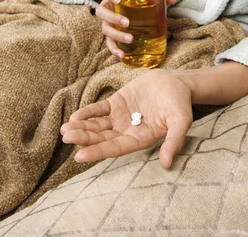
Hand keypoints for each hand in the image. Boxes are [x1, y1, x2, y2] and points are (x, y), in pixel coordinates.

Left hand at [60, 69, 192, 168]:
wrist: (177, 82)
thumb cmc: (180, 104)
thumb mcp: (181, 122)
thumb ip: (173, 142)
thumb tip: (167, 165)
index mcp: (140, 139)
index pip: (115, 148)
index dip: (98, 152)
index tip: (79, 156)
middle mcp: (127, 131)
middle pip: (102, 138)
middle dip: (84, 138)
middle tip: (66, 138)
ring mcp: (120, 117)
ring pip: (97, 125)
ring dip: (82, 128)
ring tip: (65, 129)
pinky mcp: (117, 102)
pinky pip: (99, 109)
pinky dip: (88, 112)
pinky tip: (76, 116)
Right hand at [96, 0, 175, 58]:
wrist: (138, 11)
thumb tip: (172, 0)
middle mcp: (108, 8)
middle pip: (101, 12)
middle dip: (113, 18)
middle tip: (127, 22)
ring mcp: (108, 22)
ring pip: (105, 29)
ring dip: (116, 35)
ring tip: (131, 39)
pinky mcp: (112, 35)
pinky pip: (109, 43)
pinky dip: (114, 49)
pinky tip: (122, 55)